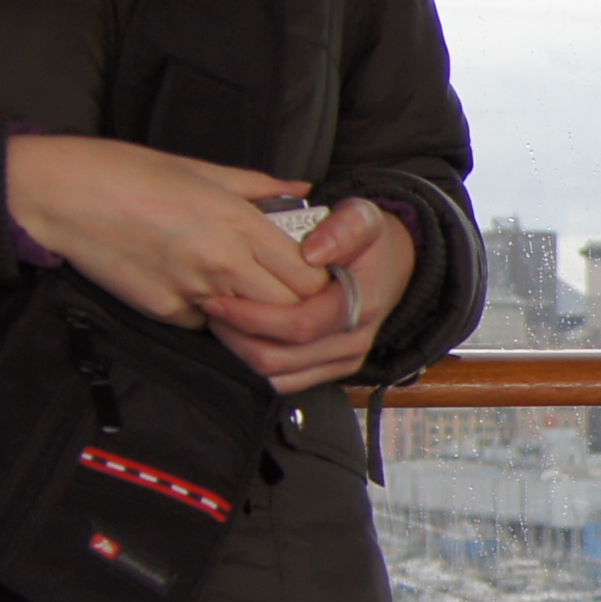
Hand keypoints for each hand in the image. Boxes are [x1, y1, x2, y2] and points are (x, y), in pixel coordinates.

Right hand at [7, 136, 319, 325]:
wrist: (61, 195)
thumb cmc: (126, 172)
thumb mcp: (199, 168)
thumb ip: (256, 185)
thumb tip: (299, 188)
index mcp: (238, 222)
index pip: (309, 276)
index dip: (318, 282)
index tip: (311, 273)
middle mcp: (222, 263)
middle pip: (291, 310)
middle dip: (297, 307)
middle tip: (288, 293)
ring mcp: (192, 292)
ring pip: (252, 326)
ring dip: (257, 318)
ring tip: (247, 294)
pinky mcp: (163, 312)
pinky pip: (206, 326)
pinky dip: (212, 317)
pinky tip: (197, 291)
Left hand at [203, 196, 412, 393]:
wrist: (390, 265)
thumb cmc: (367, 242)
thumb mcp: (362, 218)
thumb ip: (343, 228)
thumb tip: (313, 253)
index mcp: (359, 306)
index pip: (300, 325)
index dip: (253, 317)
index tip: (218, 299)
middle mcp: (353, 342)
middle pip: (281, 358)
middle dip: (236, 338)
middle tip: (210, 310)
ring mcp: (342, 362)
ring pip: (277, 377)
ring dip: (240, 354)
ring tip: (219, 323)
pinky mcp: (331, 372)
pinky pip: (284, 384)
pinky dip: (253, 367)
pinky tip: (237, 340)